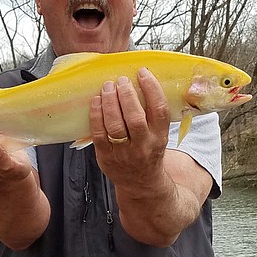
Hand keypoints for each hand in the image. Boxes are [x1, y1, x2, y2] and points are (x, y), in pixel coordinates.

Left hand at [89, 67, 170, 188]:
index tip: (143, 73)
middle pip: (135, 117)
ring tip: (108, 86)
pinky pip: (99, 133)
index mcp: (160, 137)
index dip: (151, 88)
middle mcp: (143, 146)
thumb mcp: (159, 136)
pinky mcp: (106, 156)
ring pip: (115, 124)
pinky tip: (96, 101)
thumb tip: (140, 81)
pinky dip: (96, 115)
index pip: (159, 109)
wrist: (141, 184)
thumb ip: (152, 115)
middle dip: (127, 94)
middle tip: (121, 80)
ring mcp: (124, 152)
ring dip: (110, 102)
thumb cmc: (149, 152)